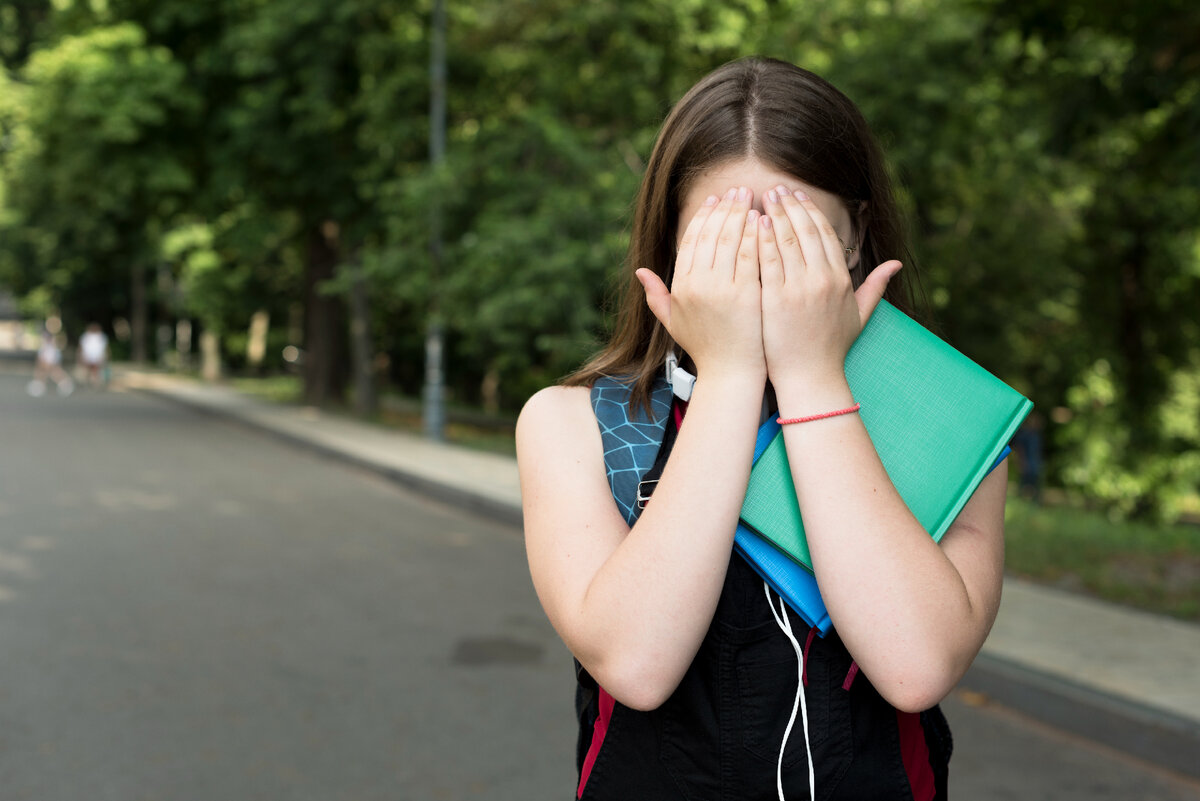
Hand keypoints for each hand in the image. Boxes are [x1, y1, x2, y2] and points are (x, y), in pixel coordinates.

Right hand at [636, 187, 765, 381]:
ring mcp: (721, 290)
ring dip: (741, 213)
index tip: (715, 200)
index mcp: (680, 287)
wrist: (731, 375)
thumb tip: (640, 271)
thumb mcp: (674, 322)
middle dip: (725, 207)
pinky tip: (764, 220)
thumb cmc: (706, 349)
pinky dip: (756, 234)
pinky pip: (751, 255)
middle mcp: (697, 285)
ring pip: (731, 239)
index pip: (691, 241)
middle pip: (711, 234)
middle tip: (738, 190)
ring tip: (752, 197)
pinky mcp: (746, 295)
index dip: (703, 217)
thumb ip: (656, 296)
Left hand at [758, 185, 901, 393]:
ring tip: (762, 198)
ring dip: (774, 216)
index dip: (811, 212)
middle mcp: (822, 280)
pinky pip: (767, 261)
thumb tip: (896, 264)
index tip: (798, 196)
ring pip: (786, 241)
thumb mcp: (860, 315)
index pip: (826, 235)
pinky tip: (752, 224)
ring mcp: (799, 289)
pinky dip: (760, 240)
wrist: (810, 378)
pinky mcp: (776, 299)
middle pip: (805, 231)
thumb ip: (875, 286)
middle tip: (777, 189)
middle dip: (790, 206)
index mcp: (841, 280)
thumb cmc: (832, 348)